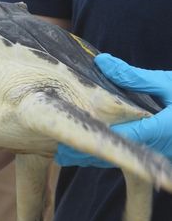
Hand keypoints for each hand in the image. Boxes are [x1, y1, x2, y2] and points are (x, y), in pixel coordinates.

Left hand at [55, 53, 171, 166]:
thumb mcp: (167, 83)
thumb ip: (133, 77)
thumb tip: (101, 61)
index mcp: (160, 128)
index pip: (120, 137)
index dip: (92, 140)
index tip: (67, 144)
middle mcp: (158, 145)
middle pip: (116, 154)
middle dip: (87, 157)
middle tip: (59, 156)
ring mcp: (159, 152)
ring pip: (122, 159)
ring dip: (96, 158)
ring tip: (70, 156)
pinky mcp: (158, 152)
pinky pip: (131, 157)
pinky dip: (110, 154)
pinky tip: (93, 152)